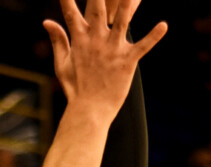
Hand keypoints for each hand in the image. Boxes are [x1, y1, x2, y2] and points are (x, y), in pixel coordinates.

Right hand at [44, 0, 166, 116]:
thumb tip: (46, 21)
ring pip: (123, 21)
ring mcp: (113, 50)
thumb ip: (58, 41)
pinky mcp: (127, 62)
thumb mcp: (62, 64)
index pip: (71, 11)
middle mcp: (96, 40)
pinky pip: (143, 46)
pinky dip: (154, 37)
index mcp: (79, 40)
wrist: (89, 112)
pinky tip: (164, 25)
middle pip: (99, 8)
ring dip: (128, 5)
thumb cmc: (75, 90)